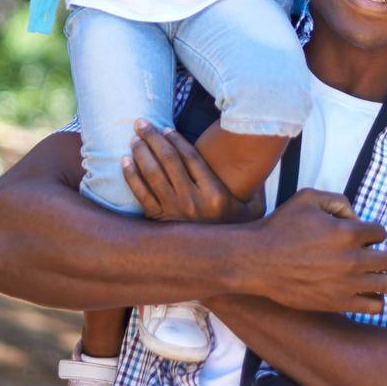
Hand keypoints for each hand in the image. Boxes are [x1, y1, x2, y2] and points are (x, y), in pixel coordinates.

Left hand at [124, 122, 258, 223]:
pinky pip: (141, 194)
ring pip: (152, 175)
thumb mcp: (254, 208)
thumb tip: (261, 156)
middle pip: (168, 161)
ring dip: (141, 153)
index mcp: (214, 194)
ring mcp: (174, 212)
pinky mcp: (159, 221)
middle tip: (141, 122)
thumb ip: (255, 184)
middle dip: (152, 138)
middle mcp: (192, 202)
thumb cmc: (235, 229)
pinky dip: (131, 176)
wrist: (217, 263)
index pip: (190, 158)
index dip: (176, 139)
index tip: (166, 127)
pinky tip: (125, 161)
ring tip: (134, 138)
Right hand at [247, 190, 386, 315]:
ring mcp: (348, 285)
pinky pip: (375, 307)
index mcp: (348, 232)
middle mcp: (353, 260)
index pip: (382, 232)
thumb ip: (338, 200)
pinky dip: (376, 299)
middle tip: (378, 256)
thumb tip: (355, 217)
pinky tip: (364, 291)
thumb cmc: (281, 227)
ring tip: (376, 275)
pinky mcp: (339, 304)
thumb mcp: (308, 198)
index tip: (362, 235)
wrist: (258, 262)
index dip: (373, 232)